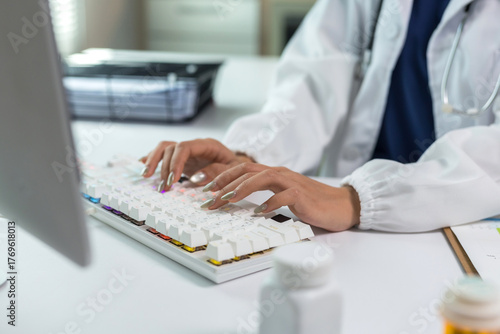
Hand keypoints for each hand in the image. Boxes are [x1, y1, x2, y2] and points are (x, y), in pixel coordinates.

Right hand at [139, 138, 252, 190]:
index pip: (185, 147)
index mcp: (207, 145)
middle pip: (171, 148)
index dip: (176, 162)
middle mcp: (194, 145)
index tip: (173, 180)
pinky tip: (142, 167)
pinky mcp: (182, 159)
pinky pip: (163, 155)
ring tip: (146, 176)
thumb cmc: (238, 169)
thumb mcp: (234, 171)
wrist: (240, 167)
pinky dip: (152, 160)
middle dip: (164, 167)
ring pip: (164, 149)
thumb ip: (217, 172)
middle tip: (164, 187)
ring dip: (153, 162)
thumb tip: (196, 177)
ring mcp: (187, 152)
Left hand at [201, 163, 360, 231]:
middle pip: (247, 170)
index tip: (206, 189)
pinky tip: (258, 213)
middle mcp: (281, 173)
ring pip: (262, 178)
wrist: (341, 205)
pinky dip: (269, 203)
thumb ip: (268, 195)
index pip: (243, 169)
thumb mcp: (285, 196)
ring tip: (226, 200)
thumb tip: (245, 204)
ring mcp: (292, 182)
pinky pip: (283, 196)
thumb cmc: (312, 203)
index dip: (223, 176)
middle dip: (225, 183)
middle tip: (208, 198)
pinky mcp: (302, 195)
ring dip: (241, 189)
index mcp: (274, 173)